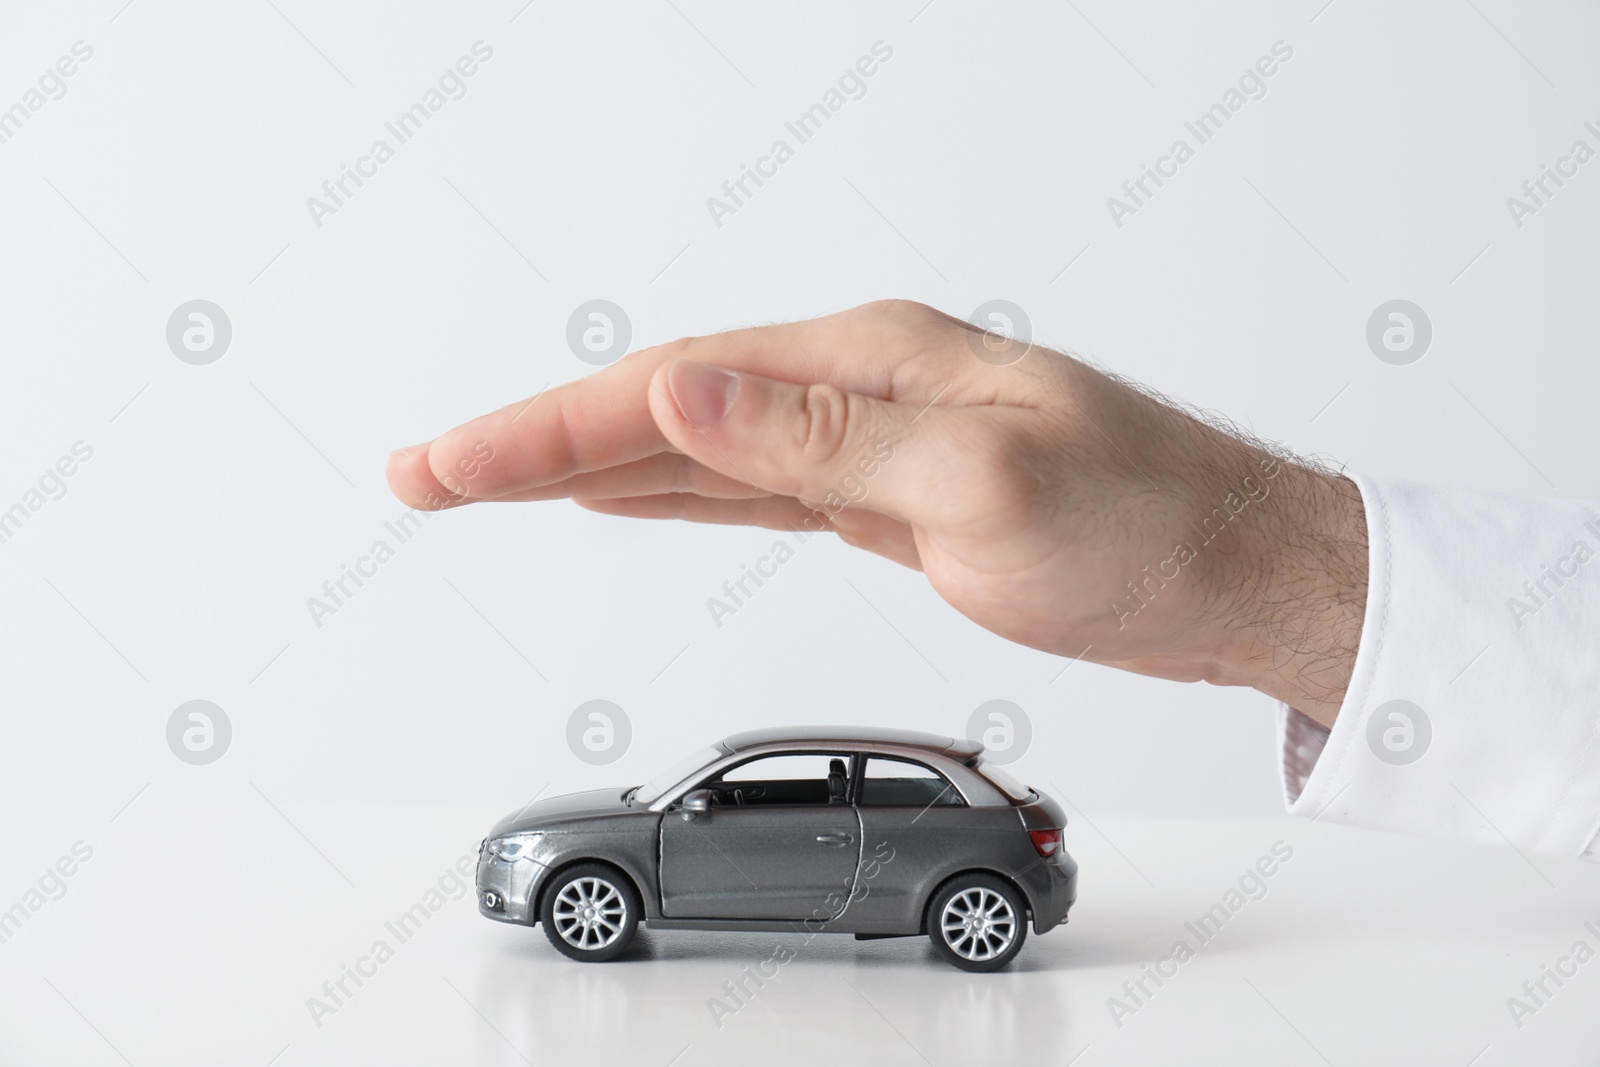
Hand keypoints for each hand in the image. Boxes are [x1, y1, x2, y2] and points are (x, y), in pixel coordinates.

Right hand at [387, 300, 1366, 725]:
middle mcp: (859, 386)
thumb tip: (686, 398)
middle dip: (536, 442)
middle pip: (661, 408)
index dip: (546, 428)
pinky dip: (673, 495)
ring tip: (493, 485)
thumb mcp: (982, 488)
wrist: (1234, 570)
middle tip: (426, 475)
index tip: (449, 464)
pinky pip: (751, 490)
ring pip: (695, 449)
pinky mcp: (888, 496)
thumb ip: (823, 444)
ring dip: (589, 467)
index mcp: (869, 362)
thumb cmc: (1145, 523)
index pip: (670, 390)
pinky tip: (629, 497)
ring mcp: (871, 439)